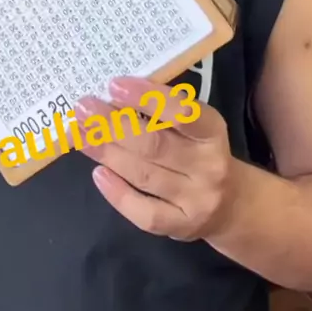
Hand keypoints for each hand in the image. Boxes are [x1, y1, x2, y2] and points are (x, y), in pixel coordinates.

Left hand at [74, 76, 236, 240]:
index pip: (181, 113)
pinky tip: (98, 174)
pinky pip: (145, 213)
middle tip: (83, 108)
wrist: (231, 205)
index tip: (114, 85)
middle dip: (114, 125)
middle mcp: (208, 166)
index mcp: (212, 131)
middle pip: (155, 145)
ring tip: (79, 134)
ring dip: (107, 153)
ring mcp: (196, 199)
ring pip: (144, 175)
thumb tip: (115, 94)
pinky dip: (118, 193)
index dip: (147, 98)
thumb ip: (165, 111)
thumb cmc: (201, 151)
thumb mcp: (196, 125)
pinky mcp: (181, 227)